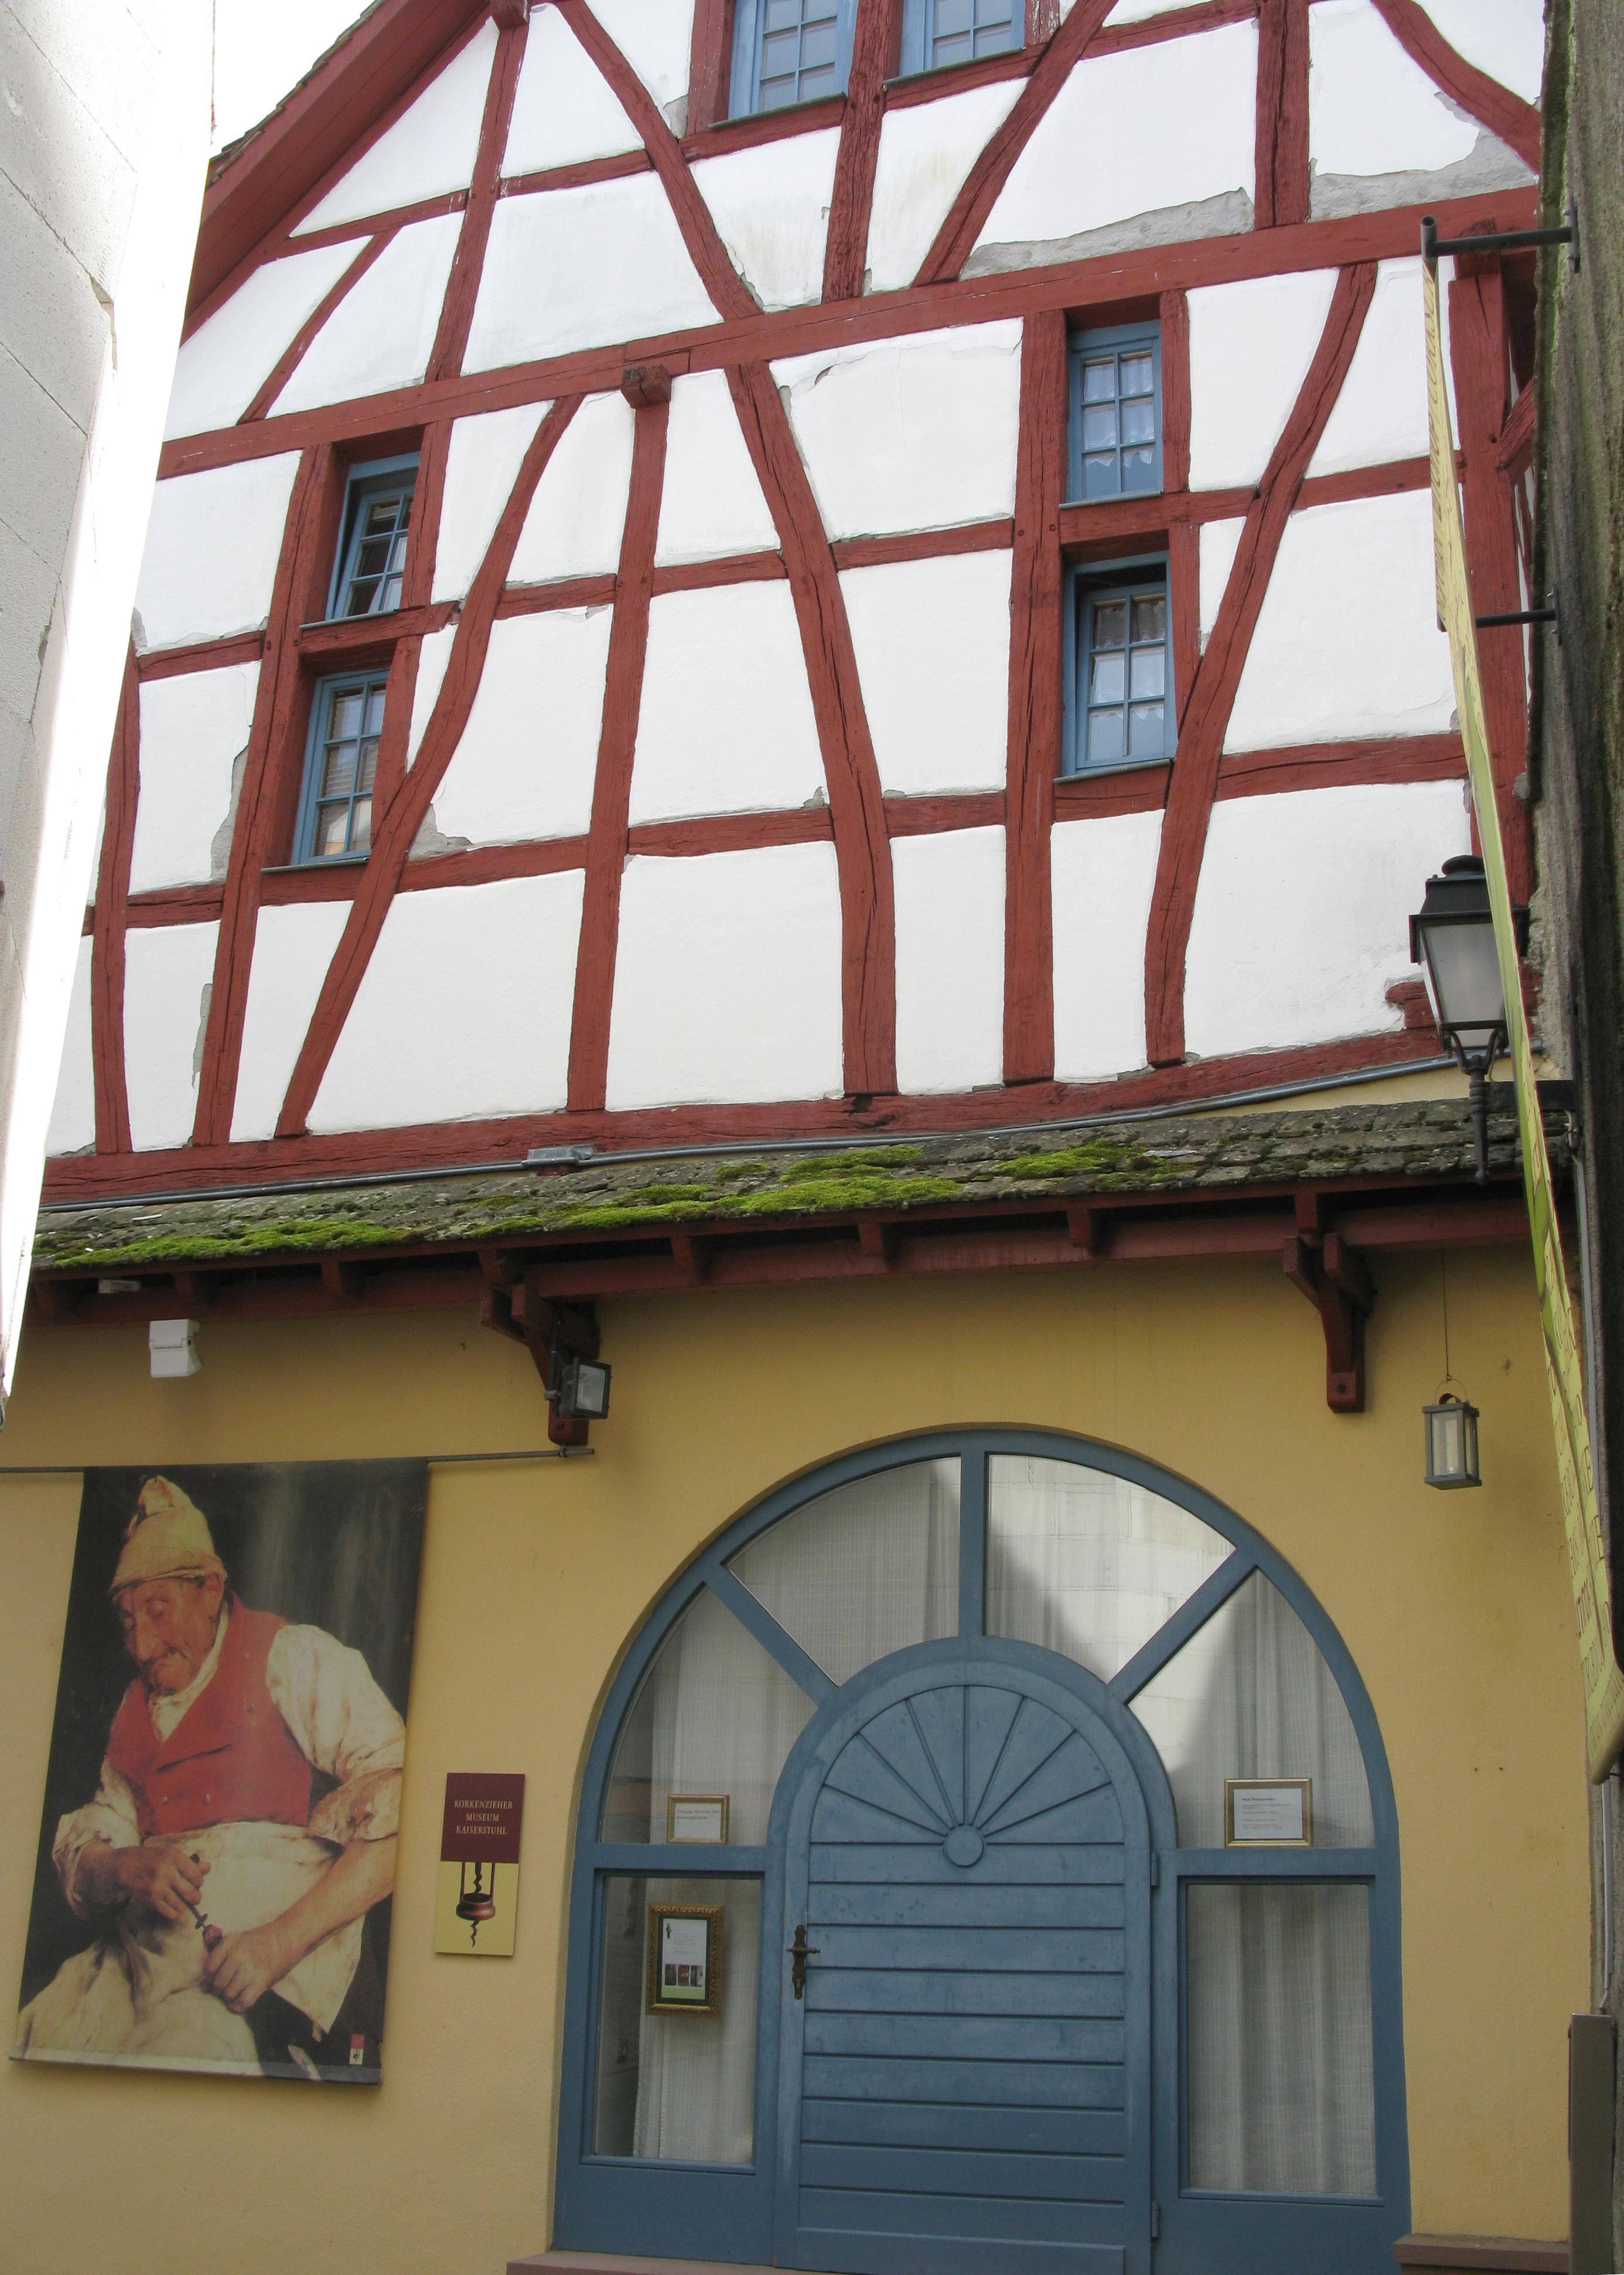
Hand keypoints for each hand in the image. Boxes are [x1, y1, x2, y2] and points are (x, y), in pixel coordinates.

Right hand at [80, 1841, 207, 1924]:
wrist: (124, 1866)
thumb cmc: (151, 1859)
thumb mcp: (170, 1854)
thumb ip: (190, 1863)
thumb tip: (208, 1868)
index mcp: (174, 1857)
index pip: (197, 1875)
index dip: (199, 1882)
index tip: (195, 1883)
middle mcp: (166, 1872)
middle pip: (192, 1893)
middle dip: (195, 1898)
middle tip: (192, 1897)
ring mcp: (157, 1887)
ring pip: (182, 1905)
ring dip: (184, 1906)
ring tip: (180, 1901)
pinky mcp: (150, 1900)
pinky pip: (170, 1913)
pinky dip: (174, 1913)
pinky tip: (172, 1907)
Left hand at [204, 1922, 291, 2012]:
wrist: (285, 1938)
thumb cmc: (258, 1941)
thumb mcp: (236, 1939)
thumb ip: (218, 1957)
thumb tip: (204, 1984)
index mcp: (229, 1943)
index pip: (209, 1968)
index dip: (207, 1979)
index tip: (208, 1983)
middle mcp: (238, 1955)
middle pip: (218, 1984)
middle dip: (219, 1990)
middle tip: (225, 1987)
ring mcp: (250, 1970)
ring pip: (229, 1995)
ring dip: (229, 1997)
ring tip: (234, 1992)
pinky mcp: (261, 1982)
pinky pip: (242, 2002)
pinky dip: (238, 2005)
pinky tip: (240, 2000)